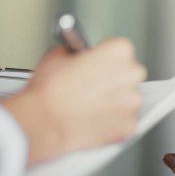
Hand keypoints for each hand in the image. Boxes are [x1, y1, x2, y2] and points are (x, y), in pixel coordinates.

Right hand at [0, 37, 145, 165]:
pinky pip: (124, 121)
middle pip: (129, 73)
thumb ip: (77, 52)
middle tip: (92, 86)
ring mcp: (132, 102)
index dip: (105, 58)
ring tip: (90, 105)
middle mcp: (131, 74)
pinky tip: (93, 119)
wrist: (42, 123)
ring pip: (128, 98)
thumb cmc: (49, 91)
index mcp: (118, 51)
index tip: (97, 64)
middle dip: (114, 79)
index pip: (120, 49)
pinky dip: (112, 122)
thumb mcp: (58, 54)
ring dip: (115, 101)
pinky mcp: (128, 125)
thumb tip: (78, 56)